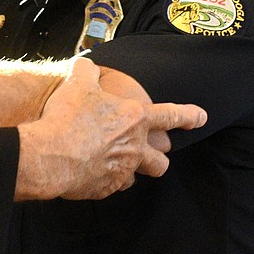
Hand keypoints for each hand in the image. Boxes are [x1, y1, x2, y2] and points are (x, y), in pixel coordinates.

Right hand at [15, 58, 205, 200]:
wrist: (51, 154)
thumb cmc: (68, 117)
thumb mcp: (77, 82)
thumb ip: (87, 71)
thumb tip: (87, 65)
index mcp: (134, 118)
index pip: (171, 116)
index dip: (189, 116)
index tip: (201, 117)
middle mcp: (134, 146)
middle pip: (162, 157)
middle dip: (160, 154)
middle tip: (152, 149)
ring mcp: (122, 170)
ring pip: (141, 175)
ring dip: (136, 169)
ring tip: (123, 163)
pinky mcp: (106, 187)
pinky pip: (114, 185)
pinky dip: (108, 178)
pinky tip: (93, 170)